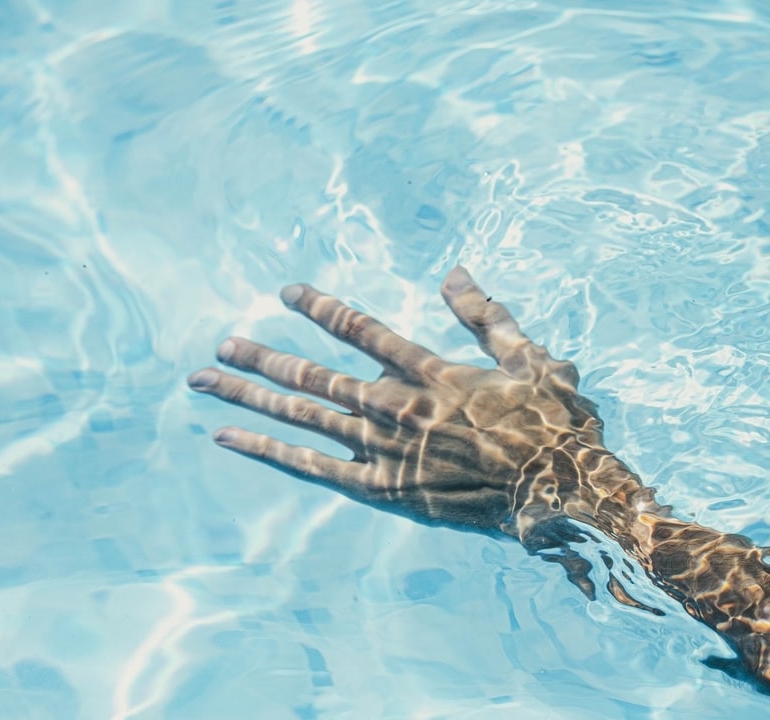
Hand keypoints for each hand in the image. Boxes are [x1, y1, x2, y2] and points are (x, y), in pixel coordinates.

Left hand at [188, 266, 610, 535]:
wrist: (564, 498)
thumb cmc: (555, 427)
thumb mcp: (533, 359)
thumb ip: (485, 315)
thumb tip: (453, 271)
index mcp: (429, 371)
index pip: (360, 329)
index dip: (320, 308)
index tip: (286, 293)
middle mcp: (395, 405)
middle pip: (310, 375)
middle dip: (259, 359)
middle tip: (219, 347)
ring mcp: (383, 449)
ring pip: (301, 415)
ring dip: (249, 396)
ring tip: (205, 381)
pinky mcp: (380, 489)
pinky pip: (310, 468)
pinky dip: (266, 450)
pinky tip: (229, 437)